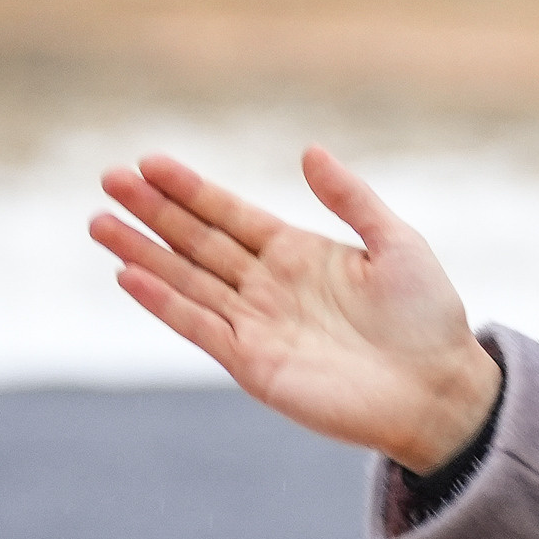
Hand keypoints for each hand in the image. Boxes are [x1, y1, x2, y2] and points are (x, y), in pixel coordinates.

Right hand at [90, 147, 500, 474]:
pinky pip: (199, 327)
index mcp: (299, 252)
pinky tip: (129, 275)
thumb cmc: (427, 315)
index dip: (190, 190)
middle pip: (197, 241)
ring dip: (142, 252)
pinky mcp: (252, 363)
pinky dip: (164, 302)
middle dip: (153, 211)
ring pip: (186, 280)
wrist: (438, 388)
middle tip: (108, 179)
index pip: (230, 214)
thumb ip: (351, 198)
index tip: (149, 162)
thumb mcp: (396, 243)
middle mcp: (269, 285)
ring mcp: (256, 323)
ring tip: (100, 222)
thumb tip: (309, 151)